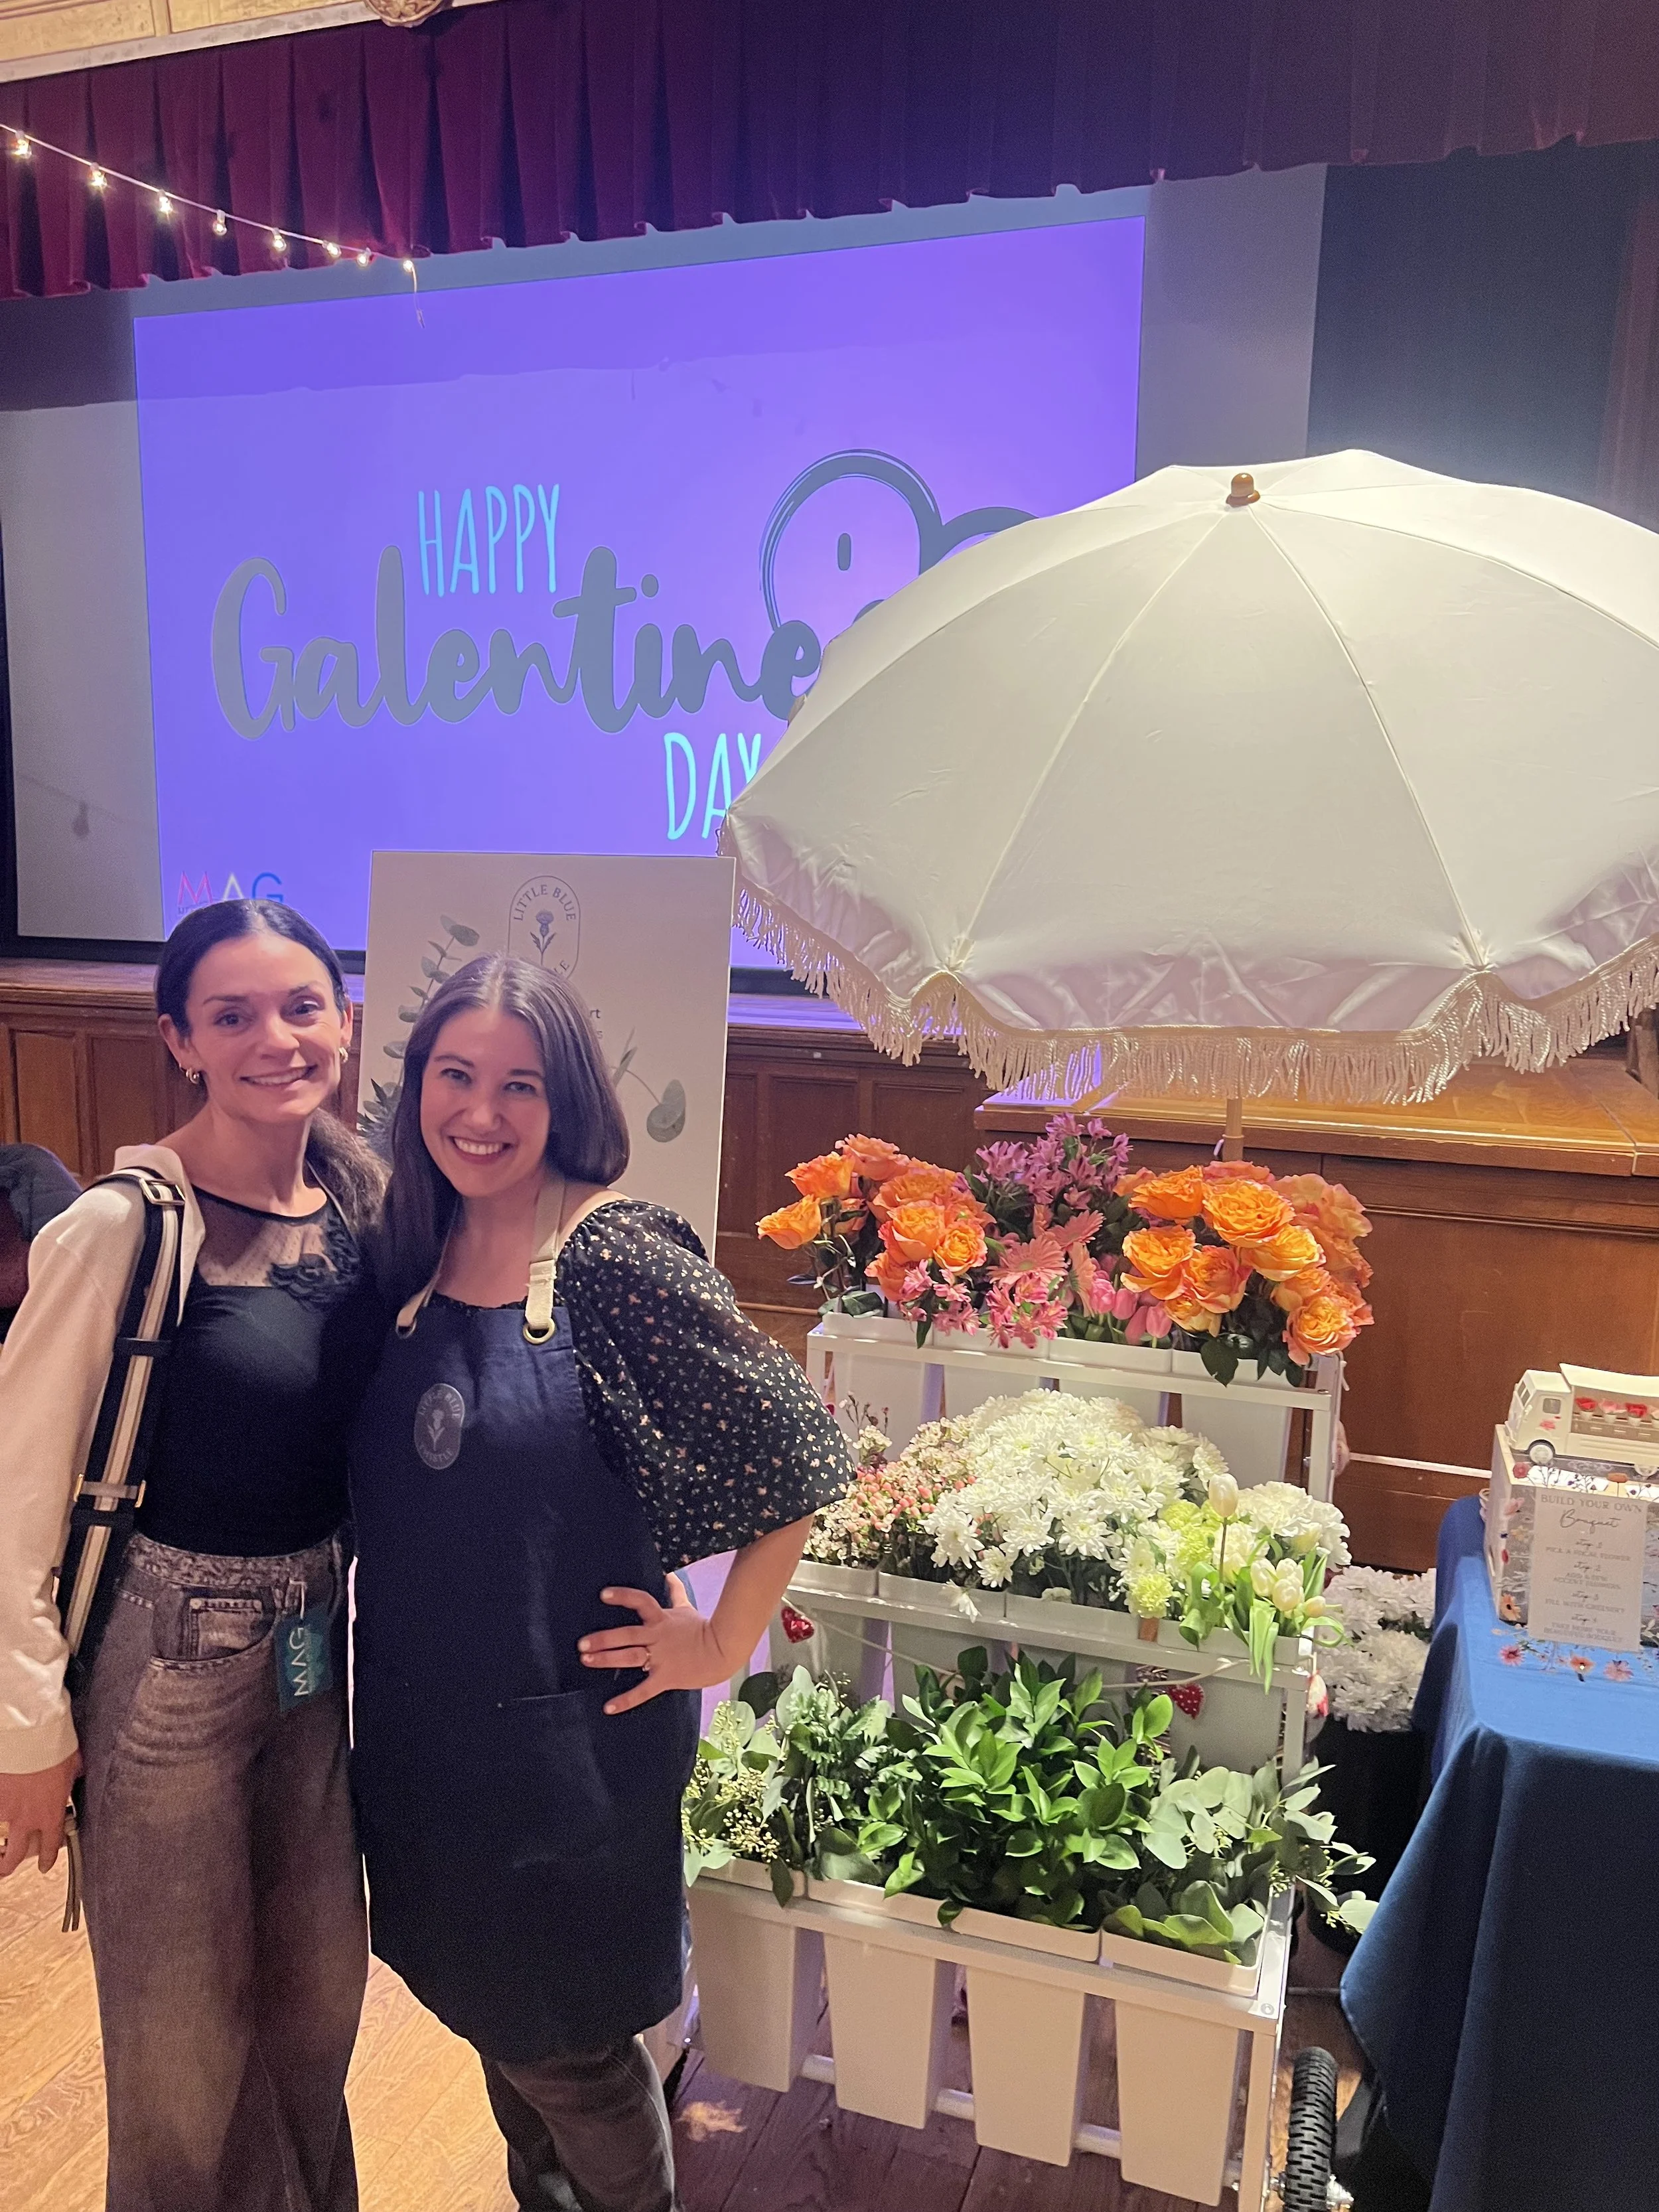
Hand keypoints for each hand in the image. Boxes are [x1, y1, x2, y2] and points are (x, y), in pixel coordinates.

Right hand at [0, 1751, 80, 1877]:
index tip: (44, 1865)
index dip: (47, 1858)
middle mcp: (27, 1818)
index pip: (50, 1845)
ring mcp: (6, 1810)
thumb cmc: (56, 1750)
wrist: (32, 1738)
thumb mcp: (74, 1767)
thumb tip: (76, 1774)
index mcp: (51, 1813)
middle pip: (15, 1854)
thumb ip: (72, 1779)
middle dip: (9, 1865)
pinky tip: (0, 1811)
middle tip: (7, 1868)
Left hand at [579, 1576, 736, 1714]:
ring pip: (630, 1657)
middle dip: (604, 1639)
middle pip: (628, 1635)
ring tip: (586, 1660)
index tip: (603, 1595)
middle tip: (581, 1644)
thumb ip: (675, 1592)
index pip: (641, 1602)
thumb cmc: (702, 1629)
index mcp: (661, 1620)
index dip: (623, 1597)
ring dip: (607, 1659)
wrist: (722, 1652)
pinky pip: (643, 1691)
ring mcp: (661, 1658)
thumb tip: (669, 1574)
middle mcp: (658, 1637)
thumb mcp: (686, 1608)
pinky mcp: (665, 1678)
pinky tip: (608, 1707)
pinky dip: (626, 1700)